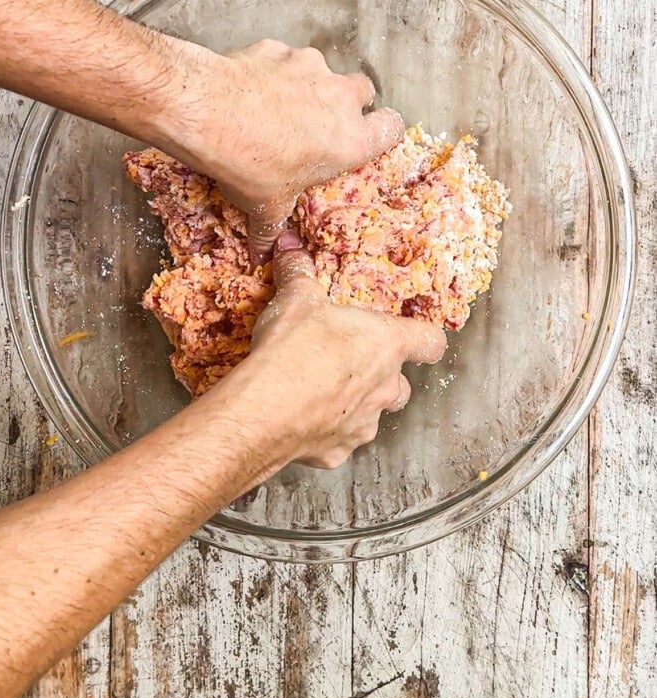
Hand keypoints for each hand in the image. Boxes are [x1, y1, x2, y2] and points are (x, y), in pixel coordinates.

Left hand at [154, 36, 404, 262]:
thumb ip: (271, 228)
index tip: (366, 137)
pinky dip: (271, 71)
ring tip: (275, 107)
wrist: (207, 113)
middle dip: (346, 103)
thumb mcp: (264, 205)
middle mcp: (339, 98)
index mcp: (350, 140)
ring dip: (306, 86)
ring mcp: (309, 67)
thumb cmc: (249, 164)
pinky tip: (248, 90)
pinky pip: (282, 59)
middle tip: (319, 123)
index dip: (381, 131)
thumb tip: (263, 254)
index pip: (391, 128)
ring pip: (321, 71)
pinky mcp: (278, 49)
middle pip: (363, 90)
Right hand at [249, 231, 446, 467]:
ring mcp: (365, 423)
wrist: (266, 409)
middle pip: (401, 385)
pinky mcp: (338, 451)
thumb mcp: (295, 299)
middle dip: (380, 376)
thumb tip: (290, 246)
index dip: (423, 338)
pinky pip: (340, 440)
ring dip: (354, 404)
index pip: (430, 341)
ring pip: (372, 414)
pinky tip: (301, 417)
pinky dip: (325, 431)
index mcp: (387, 345)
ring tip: (320, 391)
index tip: (414, 335)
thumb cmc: (293, 351)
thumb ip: (298, 272)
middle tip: (347, 363)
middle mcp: (386, 388)